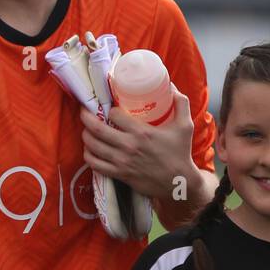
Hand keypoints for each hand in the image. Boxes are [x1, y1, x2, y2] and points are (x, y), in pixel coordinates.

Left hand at [81, 84, 195, 200]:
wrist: (178, 183)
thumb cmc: (180, 153)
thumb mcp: (185, 125)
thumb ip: (180, 104)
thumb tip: (172, 87)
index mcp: (142, 132)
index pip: (115, 114)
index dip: (109, 108)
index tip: (109, 107)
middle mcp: (128, 146)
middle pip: (97, 128)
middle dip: (86, 117)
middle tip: (84, 111)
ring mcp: (121, 161)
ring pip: (92, 146)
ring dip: (85, 136)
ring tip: (86, 130)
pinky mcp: (118, 174)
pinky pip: (95, 164)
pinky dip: (88, 156)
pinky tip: (90, 150)